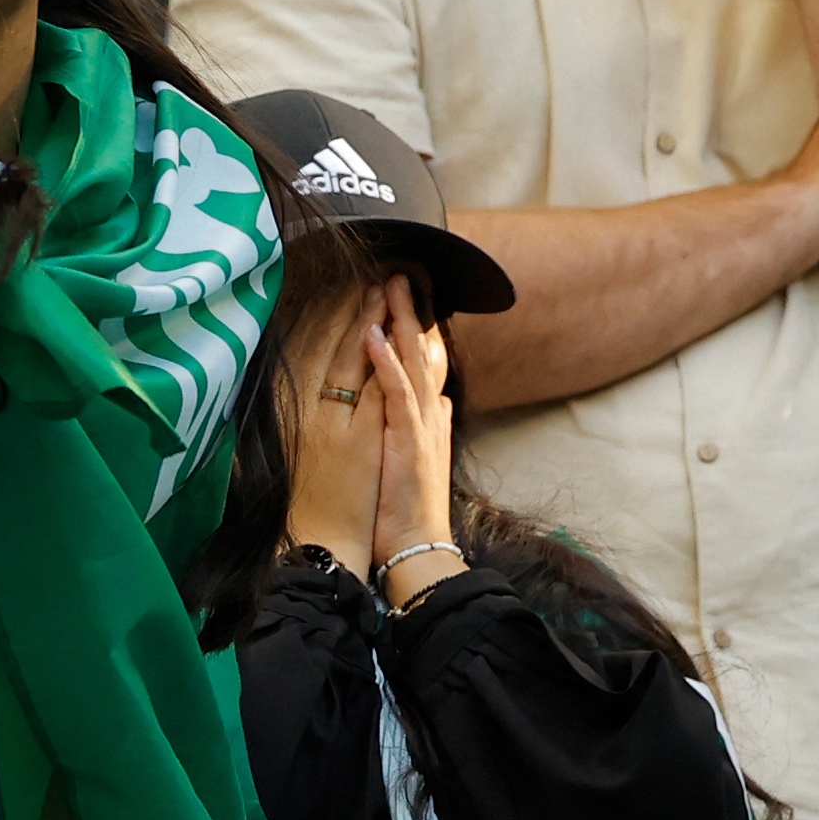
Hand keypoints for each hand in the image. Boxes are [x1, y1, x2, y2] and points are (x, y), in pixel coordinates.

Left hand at [351, 281, 455, 580]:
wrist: (418, 546)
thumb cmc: (411, 508)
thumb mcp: (423, 457)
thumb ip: (433, 424)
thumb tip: (443, 398)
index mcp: (431, 417)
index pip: (428, 362)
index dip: (420, 328)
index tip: (410, 297)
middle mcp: (431, 414)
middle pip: (424, 351)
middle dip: (413, 311)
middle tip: (402, 273)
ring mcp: (421, 425)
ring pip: (414, 361)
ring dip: (402, 322)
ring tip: (391, 286)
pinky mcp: (407, 439)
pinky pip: (397, 392)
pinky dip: (386, 361)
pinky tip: (375, 335)